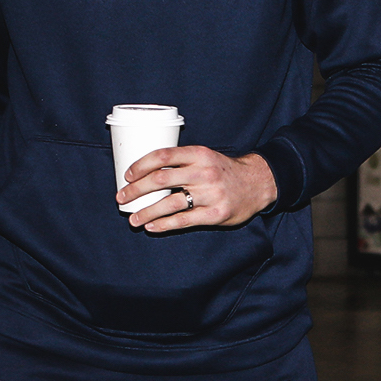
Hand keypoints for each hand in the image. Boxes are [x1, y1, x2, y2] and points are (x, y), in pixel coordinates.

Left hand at [117, 148, 276, 232]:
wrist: (258, 183)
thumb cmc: (225, 171)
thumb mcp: (207, 157)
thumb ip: (183, 162)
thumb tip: (147, 173)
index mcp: (199, 154)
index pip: (163, 156)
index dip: (140, 166)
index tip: (127, 176)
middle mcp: (204, 172)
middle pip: (160, 180)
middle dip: (136, 190)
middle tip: (122, 198)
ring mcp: (210, 194)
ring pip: (169, 204)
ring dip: (146, 212)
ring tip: (133, 219)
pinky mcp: (215, 213)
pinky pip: (183, 220)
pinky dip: (164, 225)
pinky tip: (152, 227)